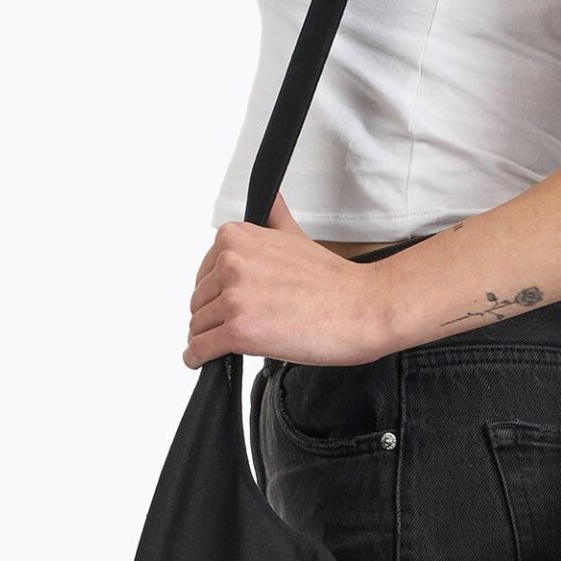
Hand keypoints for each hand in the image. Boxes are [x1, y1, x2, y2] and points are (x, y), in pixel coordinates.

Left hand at [185, 196, 395, 367]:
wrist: (362, 308)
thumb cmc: (334, 282)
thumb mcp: (296, 235)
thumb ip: (273, 219)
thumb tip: (269, 200)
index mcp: (238, 238)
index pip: (205, 271)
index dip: (216, 291)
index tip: (229, 302)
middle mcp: (231, 263)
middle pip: (199, 300)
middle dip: (213, 316)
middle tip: (236, 326)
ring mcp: (234, 298)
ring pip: (198, 325)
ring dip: (207, 338)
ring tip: (226, 344)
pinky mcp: (240, 331)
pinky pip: (200, 348)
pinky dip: (198, 357)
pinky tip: (203, 360)